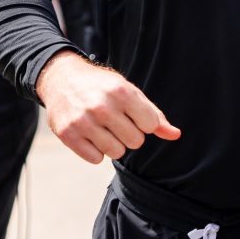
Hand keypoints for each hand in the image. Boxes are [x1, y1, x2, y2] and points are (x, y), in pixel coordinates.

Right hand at [36, 51, 180, 163]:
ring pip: (116, 153)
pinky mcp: (68, 134)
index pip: (150, 125)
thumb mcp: (130, 92)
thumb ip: (154, 115)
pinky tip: (90, 134)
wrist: (63, 79)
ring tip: (103, 127)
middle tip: (116, 120)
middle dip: (129, 134)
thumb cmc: (103, 87)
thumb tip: (176, 135)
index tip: (133, 114)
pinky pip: (95, 159)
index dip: (144, 123)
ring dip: (113, 144)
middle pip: (135, 142)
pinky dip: (96, 150)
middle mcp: (102, 106)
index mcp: (122, 92)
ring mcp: (83, 121)